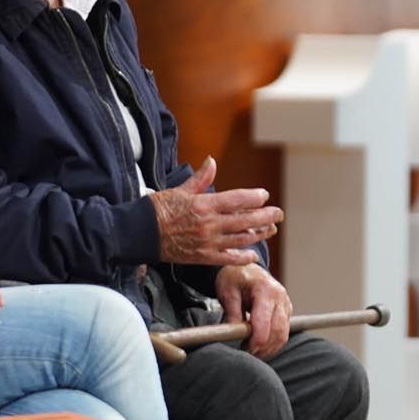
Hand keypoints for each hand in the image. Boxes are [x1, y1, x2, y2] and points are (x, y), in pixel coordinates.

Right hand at [149, 158, 282, 265]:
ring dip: (258, 234)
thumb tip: (212, 161)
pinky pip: (227, 258)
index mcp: (204, 204)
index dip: (254, 198)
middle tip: (278, 213)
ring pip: (240, 239)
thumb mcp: (179, 190)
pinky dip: (242, 257)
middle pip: (245, 220)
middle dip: (265, 216)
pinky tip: (252, 254)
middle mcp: (209, 224)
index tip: (264, 195)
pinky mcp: (202, 257)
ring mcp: (207, 242)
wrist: (139, 233)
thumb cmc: (157, 209)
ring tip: (270, 229)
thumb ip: (200, 179)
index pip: (237, 200)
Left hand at [216, 263, 291, 358]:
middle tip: (248, 353)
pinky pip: (284, 331)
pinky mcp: (286, 311)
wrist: (246, 268)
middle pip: (278, 331)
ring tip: (253, 351)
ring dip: (270, 348)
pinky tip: (261, 347)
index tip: (245, 348)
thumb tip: (233, 333)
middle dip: (264, 347)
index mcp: (265, 290)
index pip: (265, 322)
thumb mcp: (228, 292)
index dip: (256, 340)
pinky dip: (274, 342)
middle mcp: (280, 297)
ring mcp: (286, 304)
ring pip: (283, 334)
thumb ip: (232, 313)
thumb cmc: (235, 277)